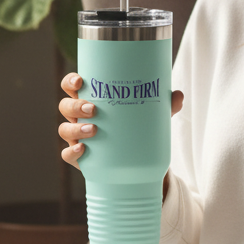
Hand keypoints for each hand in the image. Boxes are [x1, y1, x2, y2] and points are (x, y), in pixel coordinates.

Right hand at [58, 73, 183, 171]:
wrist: (134, 163)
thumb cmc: (135, 129)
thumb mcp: (149, 116)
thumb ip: (163, 105)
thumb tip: (178, 95)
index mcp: (90, 99)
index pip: (71, 86)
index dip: (70, 81)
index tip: (80, 81)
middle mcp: (79, 117)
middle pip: (65, 106)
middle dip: (75, 106)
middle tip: (94, 109)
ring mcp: (77, 137)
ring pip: (65, 129)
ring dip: (75, 128)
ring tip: (94, 129)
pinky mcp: (80, 157)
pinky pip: (68, 154)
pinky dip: (72, 152)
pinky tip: (83, 149)